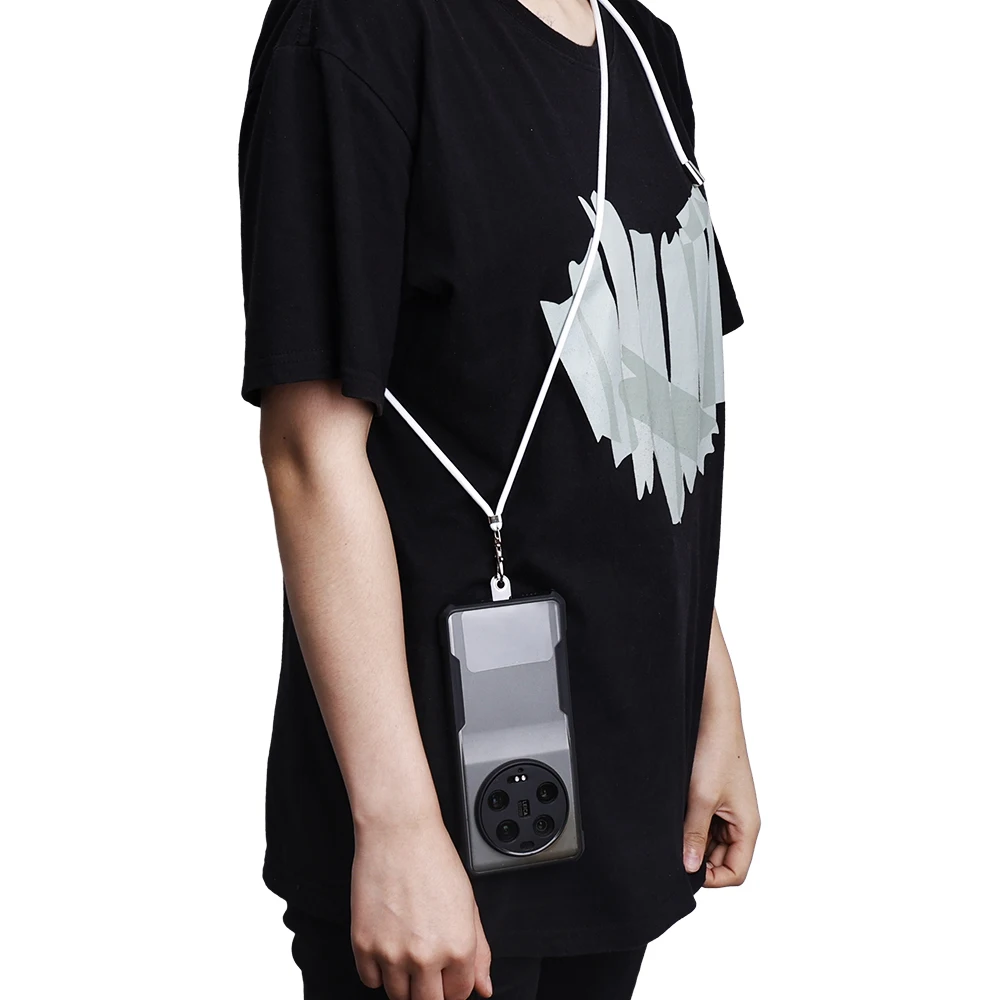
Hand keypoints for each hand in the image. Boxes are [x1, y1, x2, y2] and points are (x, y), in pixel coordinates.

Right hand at [351, 812, 492, 999]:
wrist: (398, 833)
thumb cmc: (434, 860)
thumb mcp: (468, 904)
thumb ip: (480, 952)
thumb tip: (484, 988)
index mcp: (458, 948)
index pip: (458, 995)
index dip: (454, 984)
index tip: (447, 974)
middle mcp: (426, 957)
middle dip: (430, 990)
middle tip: (426, 964)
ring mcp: (392, 953)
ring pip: (397, 995)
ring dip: (403, 980)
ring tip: (406, 946)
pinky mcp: (363, 945)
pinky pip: (370, 979)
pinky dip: (377, 969)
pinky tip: (387, 943)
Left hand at [682, 610, 759, 886]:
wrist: (713, 713)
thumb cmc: (716, 751)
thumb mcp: (701, 798)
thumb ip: (695, 835)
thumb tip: (688, 868)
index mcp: (747, 826)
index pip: (735, 873)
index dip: (711, 877)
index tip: (684, 867)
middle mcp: (740, 821)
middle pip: (722, 860)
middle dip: (699, 859)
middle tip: (673, 847)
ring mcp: (727, 809)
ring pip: (711, 843)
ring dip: (692, 841)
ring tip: (673, 826)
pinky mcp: (714, 796)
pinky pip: (703, 824)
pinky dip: (689, 825)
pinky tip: (674, 815)